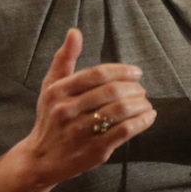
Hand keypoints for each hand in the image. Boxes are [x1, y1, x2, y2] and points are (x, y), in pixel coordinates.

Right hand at [16, 28, 156, 186]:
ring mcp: (80, 132)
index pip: (98, 74)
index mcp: (58, 91)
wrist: (41, 159)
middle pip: (112, 92)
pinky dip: (142, 122)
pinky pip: (125, 131)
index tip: (136, 73)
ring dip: (141, 104)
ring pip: (121, 111)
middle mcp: (66, 111)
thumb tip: (75, 32)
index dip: (122, 71)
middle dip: (134, 88)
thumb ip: (64, 59)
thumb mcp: (51, 87)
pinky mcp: (94, 150)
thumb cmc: (50, 118)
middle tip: (142, 90)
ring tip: (146, 103)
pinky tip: (149, 117)